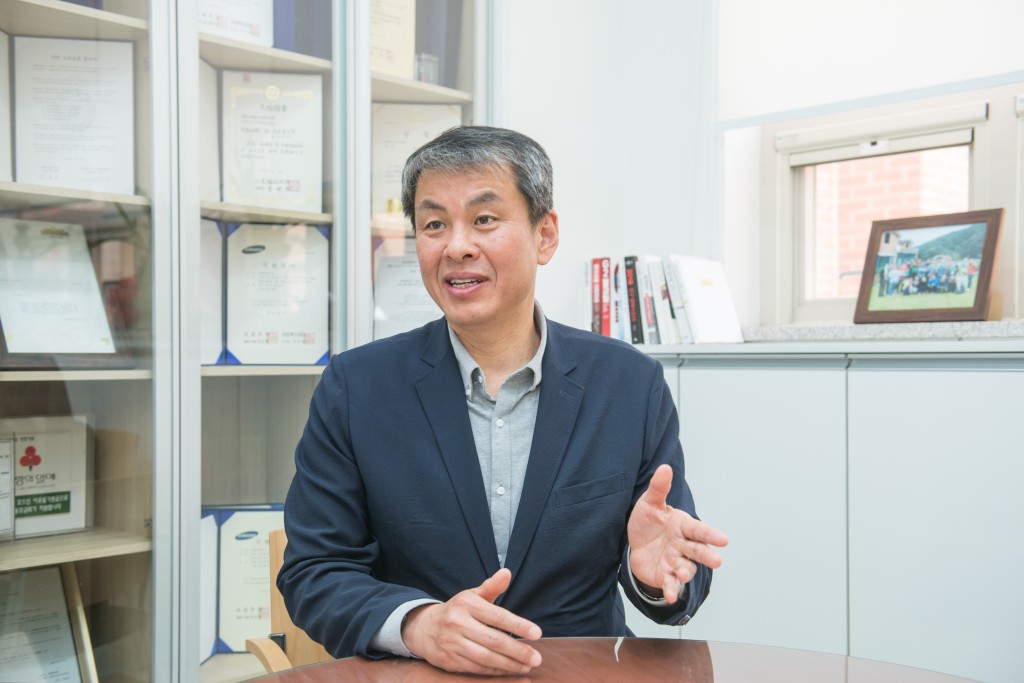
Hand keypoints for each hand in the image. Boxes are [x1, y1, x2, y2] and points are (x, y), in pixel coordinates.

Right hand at [401, 568, 542, 674]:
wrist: (423, 628)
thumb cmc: (457, 611)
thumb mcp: (471, 596)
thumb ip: (491, 587)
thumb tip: (507, 572)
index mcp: (466, 604)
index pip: (497, 616)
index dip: (518, 625)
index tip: (536, 633)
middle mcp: (457, 623)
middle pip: (493, 640)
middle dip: (518, 651)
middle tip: (537, 658)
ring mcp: (452, 643)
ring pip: (486, 658)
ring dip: (509, 664)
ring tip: (527, 666)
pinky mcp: (449, 661)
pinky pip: (476, 668)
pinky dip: (495, 671)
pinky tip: (509, 670)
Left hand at [628, 464, 727, 603]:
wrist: (634, 543)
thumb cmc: (648, 521)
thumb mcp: (650, 503)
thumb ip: (659, 488)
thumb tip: (665, 468)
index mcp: (682, 526)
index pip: (698, 530)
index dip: (710, 535)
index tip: (724, 540)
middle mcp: (682, 545)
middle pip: (697, 550)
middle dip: (707, 556)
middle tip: (717, 562)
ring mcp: (675, 561)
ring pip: (686, 568)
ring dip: (686, 572)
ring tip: (682, 573)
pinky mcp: (665, 576)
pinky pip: (670, 584)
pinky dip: (671, 589)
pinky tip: (670, 595)